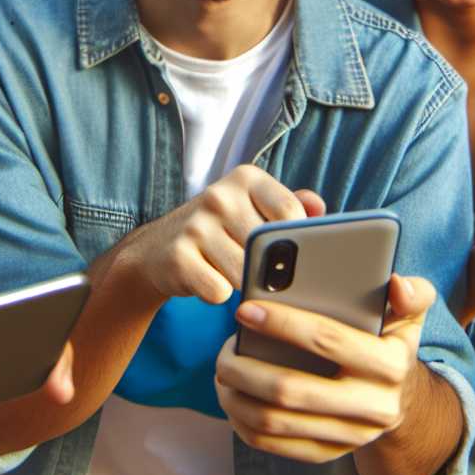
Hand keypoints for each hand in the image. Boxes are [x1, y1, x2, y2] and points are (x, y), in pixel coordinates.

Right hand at [118, 165, 325, 303]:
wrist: (156, 250)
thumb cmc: (218, 230)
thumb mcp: (252, 208)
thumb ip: (290, 206)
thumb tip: (319, 208)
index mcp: (246, 179)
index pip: (290, 212)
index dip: (297, 240)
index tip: (290, 253)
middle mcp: (219, 196)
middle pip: (269, 248)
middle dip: (269, 268)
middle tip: (259, 271)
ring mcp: (196, 225)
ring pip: (245, 273)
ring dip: (244, 284)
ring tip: (231, 273)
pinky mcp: (178, 256)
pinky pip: (218, 291)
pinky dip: (219, 295)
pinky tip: (209, 281)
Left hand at [214, 274, 433, 462]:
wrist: (403, 403)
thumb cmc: (391, 345)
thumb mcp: (410, 317)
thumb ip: (412, 294)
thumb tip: (396, 283)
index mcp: (390, 364)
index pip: (328, 340)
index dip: (282, 323)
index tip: (245, 310)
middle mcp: (373, 406)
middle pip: (292, 390)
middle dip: (245, 368)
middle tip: (222, 351)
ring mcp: (350, 435)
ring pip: (277, 422)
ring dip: (238, 397)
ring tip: (222, 373)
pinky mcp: (329, 453)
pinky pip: (276, 445)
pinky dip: (244, 424)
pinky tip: (232, 399)